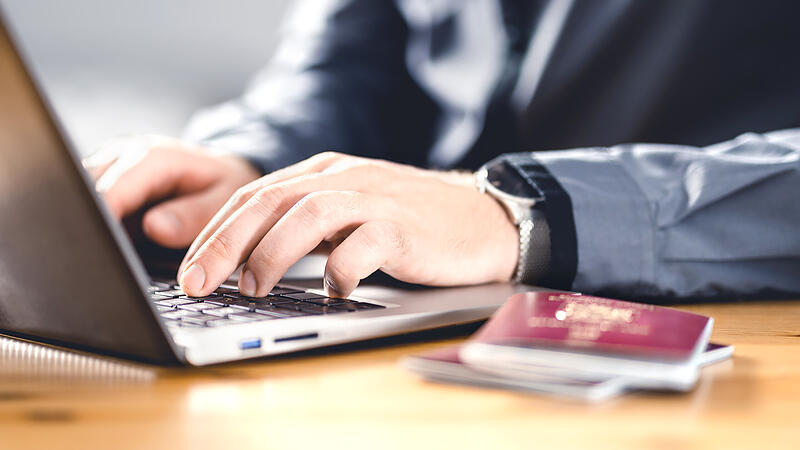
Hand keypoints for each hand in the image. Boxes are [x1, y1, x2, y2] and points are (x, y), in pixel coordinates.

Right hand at [84, 135, 260, 247]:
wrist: (220, 171)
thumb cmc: (223, 184)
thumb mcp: (224, 198)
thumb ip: (194, 215)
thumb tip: (155, 228)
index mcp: (153, 157)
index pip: (113, 186)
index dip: (102, 215)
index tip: (99, 244)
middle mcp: (124, 157)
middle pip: (85, 187)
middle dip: (89, 220)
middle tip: (102, 257)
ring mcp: (109, 170)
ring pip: (79, 195)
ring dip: (87, 222)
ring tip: (104, 255)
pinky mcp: (103, 186)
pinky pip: (86, 204)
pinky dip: (92, 225)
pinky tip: (104, 248)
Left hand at [178, 152, 518, 297]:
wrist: (484, 218)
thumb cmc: (412, 222)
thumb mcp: (351, 213)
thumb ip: (307, 225)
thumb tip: (247, 262)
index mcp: (324, 172)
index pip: (254, 195)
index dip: (213, 231)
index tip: (188, 269)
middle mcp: (343, 178)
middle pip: (268, 201)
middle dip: (223, 243)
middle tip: (195, 282)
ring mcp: (374, 198)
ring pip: (306, 215)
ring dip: (270, 254)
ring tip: (251, 288)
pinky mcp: (402, 226)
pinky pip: (359, 247)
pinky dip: (337, 272)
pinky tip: (332, 292)